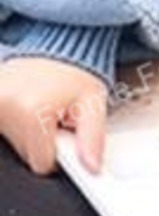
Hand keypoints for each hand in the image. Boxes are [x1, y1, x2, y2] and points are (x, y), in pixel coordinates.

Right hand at [0, 56, 109, 174]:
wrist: (54, 48)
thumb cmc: (73, 72)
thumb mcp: (93, 103)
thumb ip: (93, 138)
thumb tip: (91, 167)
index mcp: (32, 111)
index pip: (42, 163)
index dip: (58, 151)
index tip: (63, 131)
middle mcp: (5, 106)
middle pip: (27, 154)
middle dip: (43, 140)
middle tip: (54, 115)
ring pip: (14, 142)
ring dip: (29, 131)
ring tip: (41, 107)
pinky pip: (5, 128)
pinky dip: (16, 123)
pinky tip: (26, 107)